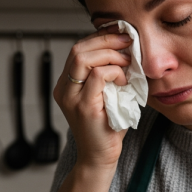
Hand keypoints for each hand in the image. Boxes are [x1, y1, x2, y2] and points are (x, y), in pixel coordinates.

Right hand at [55, 24, 133, 168]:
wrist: (100, 157)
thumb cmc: (107, 128)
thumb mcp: (106, 95)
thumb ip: (107, 75)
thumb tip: (125, 49)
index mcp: (66, 85)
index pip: (78, 49)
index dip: (99, 37)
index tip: (119, 34)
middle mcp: (64, 89)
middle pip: (78, 49)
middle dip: (105, 40)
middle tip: (127, 41)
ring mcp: (71, 98)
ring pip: (83, 58)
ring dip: (110, 55)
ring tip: (126, 62)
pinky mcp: (84, 107)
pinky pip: (97, 76)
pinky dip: (114, 72)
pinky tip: (123, 79)